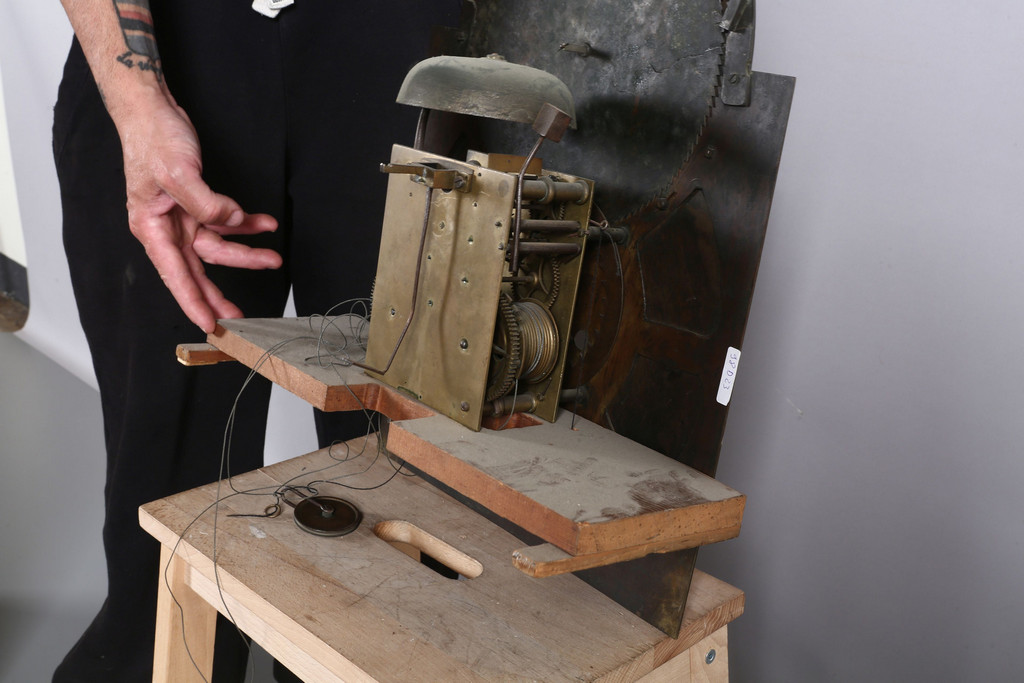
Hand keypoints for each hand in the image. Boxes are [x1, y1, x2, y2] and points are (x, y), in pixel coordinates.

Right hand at [120, 92, 281, 332]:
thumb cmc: (154, 139)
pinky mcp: (197, 204)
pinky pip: (225, 221)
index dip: (193, 301)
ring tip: (273, 256)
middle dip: (220, 292)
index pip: (175, 274)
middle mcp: (167, 228)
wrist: (154, 110)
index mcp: (151, 228)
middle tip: (242, 316)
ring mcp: (183, 218)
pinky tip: (265, 224)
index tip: (209, 324)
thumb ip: (206, 202)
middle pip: (198, 269)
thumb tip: (231, 220)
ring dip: (246, 250)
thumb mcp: (178, 172)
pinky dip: (245, 224)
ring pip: (218, 246)